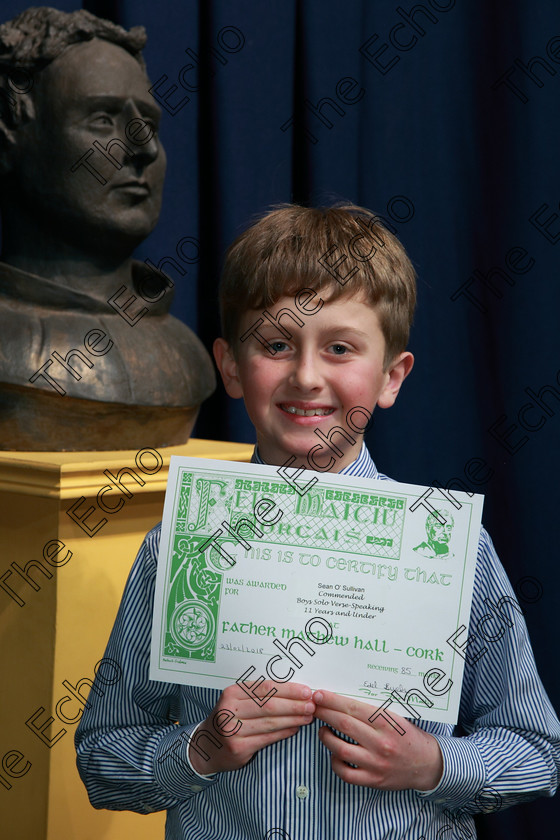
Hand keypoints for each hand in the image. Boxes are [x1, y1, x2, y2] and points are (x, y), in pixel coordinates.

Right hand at [189, 681, 314, 774]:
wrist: (206, 745)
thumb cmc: (229, 718)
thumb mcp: (237, 700)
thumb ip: (259, 695)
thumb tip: (294, 692)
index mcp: (232, 693)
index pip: (266, 688)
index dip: (289, 690)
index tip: (306, 691)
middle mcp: (230, 710)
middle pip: (269, 705)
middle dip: (294, 705)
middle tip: (312, 705)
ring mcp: (232, 730)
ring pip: (270, 722)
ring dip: (293, 719)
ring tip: (308, 717)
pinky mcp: (238, 748)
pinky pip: (267, 738)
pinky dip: (284, 733)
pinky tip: (295, 729)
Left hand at [313, 689, 442, 790]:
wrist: (427, 764)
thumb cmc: (408, 736)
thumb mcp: (395, 717)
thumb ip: (372, 710)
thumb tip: (342, 700)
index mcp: (387, 723)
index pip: (353, 708)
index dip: (333, 701)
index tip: (319, 695)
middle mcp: (381, 743)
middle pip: (343, 725)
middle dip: (324, 713)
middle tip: (314, 707)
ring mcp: (376, 763)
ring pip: (340, 749)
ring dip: (326, 737)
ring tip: (323, 729)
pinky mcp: (373, 780)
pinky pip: (346, 773)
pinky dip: (334, 762)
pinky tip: (334, 753)